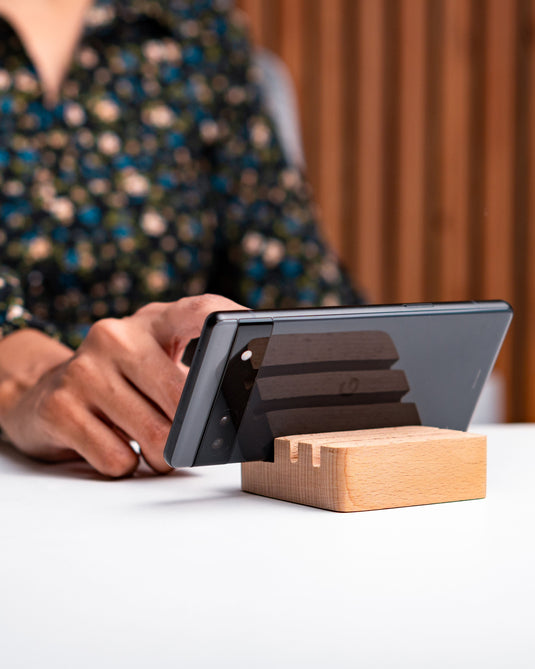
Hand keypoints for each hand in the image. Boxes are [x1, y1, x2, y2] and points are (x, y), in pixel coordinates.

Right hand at [0, 295, 243, 476]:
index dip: (232, 321)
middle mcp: (115, 336)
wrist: (44, 392)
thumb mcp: (156, 361)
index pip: (199, 310)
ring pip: (154, 435)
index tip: (254, 343)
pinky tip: (113, 445)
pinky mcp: (59, 406)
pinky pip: (117, 459)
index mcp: (151, 322)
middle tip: (187, 438)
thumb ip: (194, 372)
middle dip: (191, 430)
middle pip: (182, 396)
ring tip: (151, 445)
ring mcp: (84, 369)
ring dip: (162, 456)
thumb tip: (246, 406)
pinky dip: (126, 465)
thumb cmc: (119, 381)